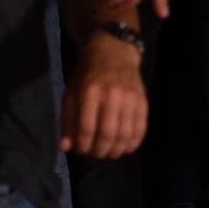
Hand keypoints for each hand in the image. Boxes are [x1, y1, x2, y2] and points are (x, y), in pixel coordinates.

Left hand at [62, 34, 147, 158]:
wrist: (113, 54)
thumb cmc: (87, 76)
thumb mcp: (71, 93)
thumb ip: (67, 121)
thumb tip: (66, 148)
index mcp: (90, 92)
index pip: (87, 128)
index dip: (83, 145)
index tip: (80, 149)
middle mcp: (112, 94)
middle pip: (107, 134)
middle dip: (99, 151)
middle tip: (95, 153)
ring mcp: (130, 98)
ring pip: (125, 134)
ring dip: (116, 150)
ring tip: (109, 153)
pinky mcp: (142, 101)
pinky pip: (141, 128)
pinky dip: (133, 143)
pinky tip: (125, 147)